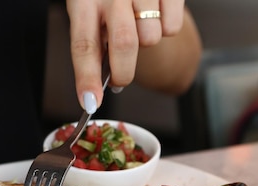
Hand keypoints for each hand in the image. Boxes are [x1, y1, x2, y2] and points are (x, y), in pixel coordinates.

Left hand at [66, 0, 184, 113]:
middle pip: (124, 44)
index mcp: (84, 1)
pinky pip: (172, 27)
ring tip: (137, 25)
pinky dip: (166, 28)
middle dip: (124, 72)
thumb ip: (93, 45)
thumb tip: (95, 89)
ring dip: (146, 42)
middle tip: (120, 80)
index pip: (84, 45)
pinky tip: (156, 14)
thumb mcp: (87, 13)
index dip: (87, 77)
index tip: (90, 103)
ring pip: (151, 38)